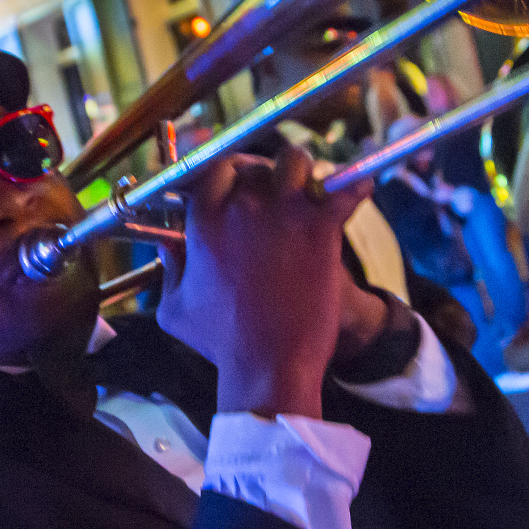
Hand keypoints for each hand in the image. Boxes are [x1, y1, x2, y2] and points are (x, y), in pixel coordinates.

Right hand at [157, 147, 370, 419]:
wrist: (271, 366)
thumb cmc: (223, 343)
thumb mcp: (176, 310)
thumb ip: (169, 271)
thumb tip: (166, 245)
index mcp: (204, 222)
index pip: (211, 167)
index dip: (224, 168)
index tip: (234, 176)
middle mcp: (242, 209)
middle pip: (255, 164)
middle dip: (264, 171)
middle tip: (274, 188)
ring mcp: (283, 215)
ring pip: (295, 162)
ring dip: (302, 170)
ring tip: (308, 186)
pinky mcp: (320, 230)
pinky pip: (343, 190)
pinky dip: (356, 184)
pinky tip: (362, 183)